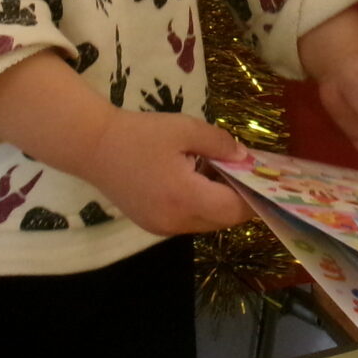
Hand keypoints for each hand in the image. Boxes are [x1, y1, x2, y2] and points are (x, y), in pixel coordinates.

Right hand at [77, 108, 254, 235]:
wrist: (92, 147)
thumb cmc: (140, 134)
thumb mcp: (185, 129)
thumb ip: (219, 144)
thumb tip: (245, 158)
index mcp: (185, 198)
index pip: (234, 209)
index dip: (254, 196)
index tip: (266, 179)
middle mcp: (175, 222)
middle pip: (222, 220)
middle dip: (239, 200)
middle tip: (246, 174)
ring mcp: (161, 228)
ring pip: (206, 223)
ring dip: (219, 203)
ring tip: (221, 174)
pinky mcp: (152, 225)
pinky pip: (188, 221)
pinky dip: (200, 205)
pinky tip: (196, 181)